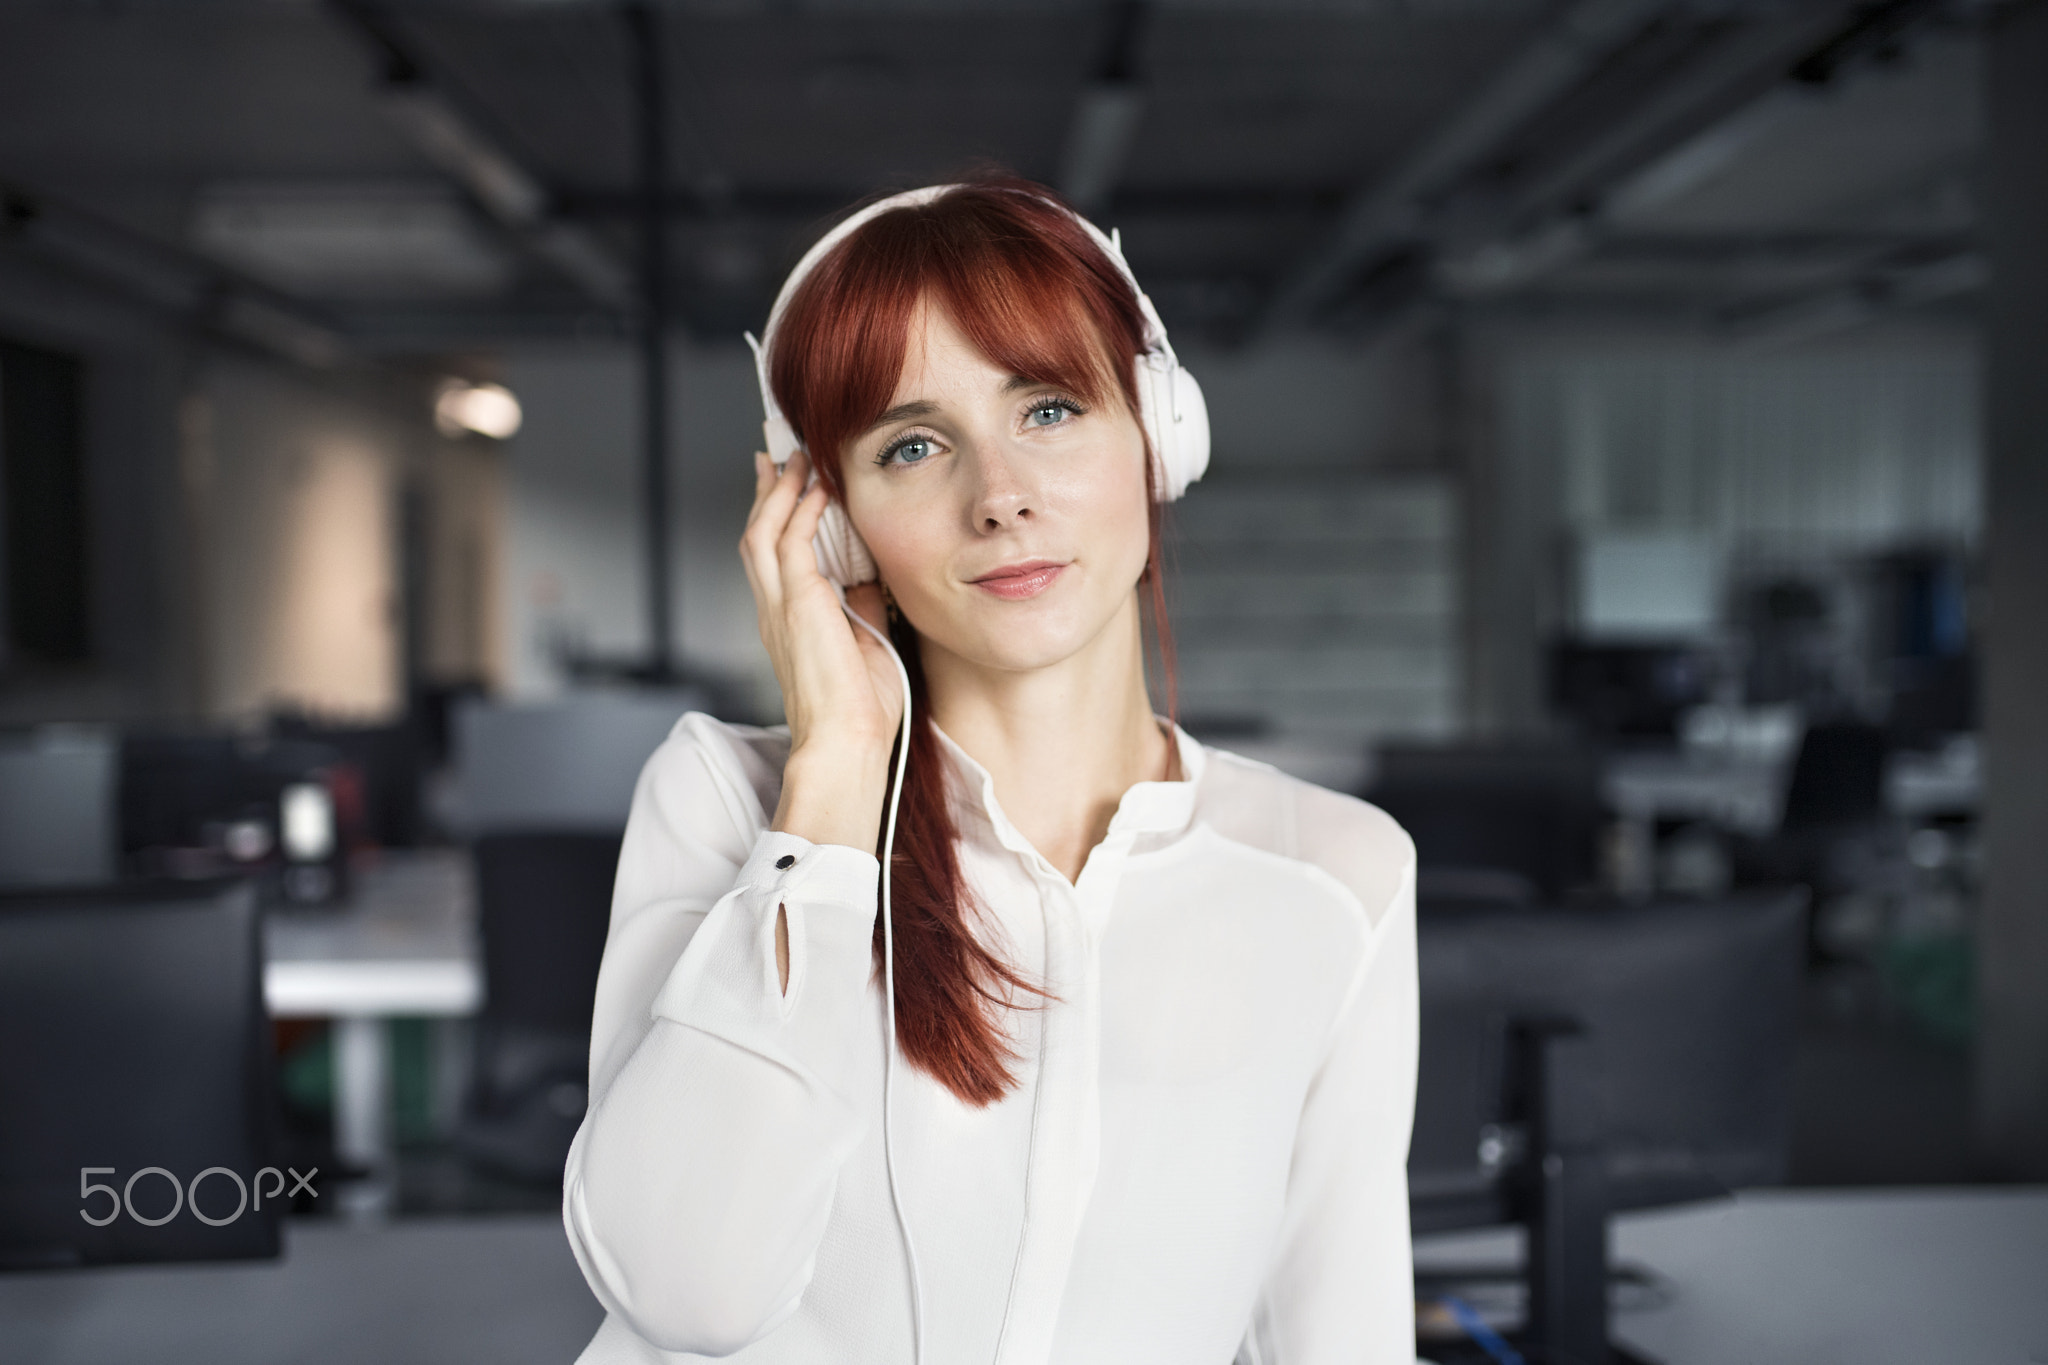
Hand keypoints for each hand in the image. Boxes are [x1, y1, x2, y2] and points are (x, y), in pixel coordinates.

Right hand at [739, 450, 902, 852]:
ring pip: (763, 531)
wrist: (848, 745)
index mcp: (788, 622)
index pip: (774, 556)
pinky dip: (801, 511)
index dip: (777, 516)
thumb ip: (864, 604)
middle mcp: (774, 611)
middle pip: (757, 534)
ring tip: (795, 459)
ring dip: (779, 492)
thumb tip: (874, 574)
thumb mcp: (867, 642)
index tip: (787, 484)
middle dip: (768, 492)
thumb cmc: (860, 711)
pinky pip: (790, 543)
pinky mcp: (796, 605)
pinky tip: (817, 489)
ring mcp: (780, 607)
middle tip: (779, 454)